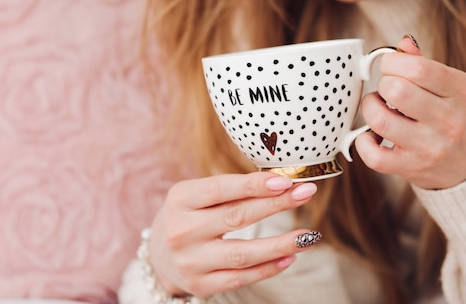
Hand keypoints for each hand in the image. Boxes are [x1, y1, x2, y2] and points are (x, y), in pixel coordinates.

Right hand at [147, 172, 318, 297]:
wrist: (158, 256)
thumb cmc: (188, 216)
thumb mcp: (196, 195)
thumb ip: (231, 189)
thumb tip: (281, 183)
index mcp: (181, 199)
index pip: (221, 189)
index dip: (255, 185)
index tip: (286, 181)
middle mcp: (182, 231)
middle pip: (236, 217)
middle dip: (276, 205)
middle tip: (306, 193)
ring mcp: (190, 261)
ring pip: (242, 253)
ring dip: (280, 244)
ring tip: (308, 235)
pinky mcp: (201, 285)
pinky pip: (241, 278)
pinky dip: (268, 268)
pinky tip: (289, 257)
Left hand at [355, 36, 465, 189]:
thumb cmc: (460, 118)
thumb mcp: (455, 86)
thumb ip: (425, 64)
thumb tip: (401, 43)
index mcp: (459, 91)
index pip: (417, 68)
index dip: (392, 62)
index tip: (390, 67)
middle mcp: (448, 120)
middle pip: (395, 90)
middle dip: (382, 84)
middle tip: (387, 89)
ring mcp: (429, 147)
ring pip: (380, 120)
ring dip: (370, 108)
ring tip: (379, 108)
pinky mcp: (412, 168)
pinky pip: (374, 156)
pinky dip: (363, 142)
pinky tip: (372, 135)